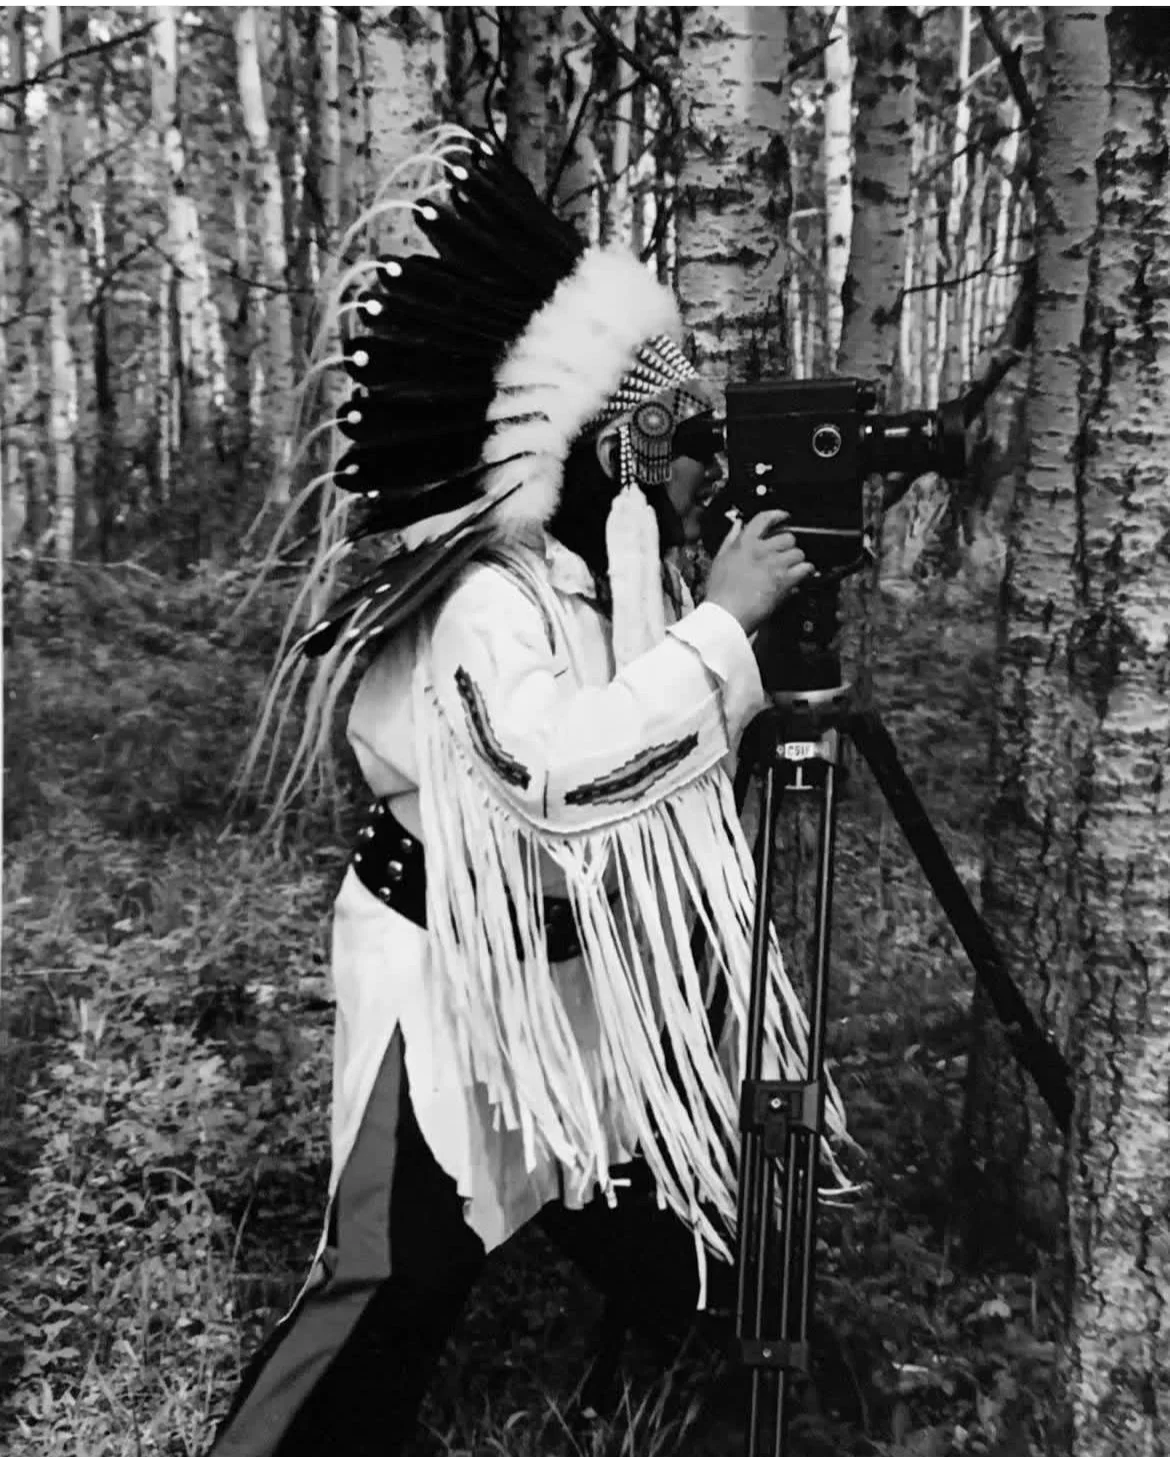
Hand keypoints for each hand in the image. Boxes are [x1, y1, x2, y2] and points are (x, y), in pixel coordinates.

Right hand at [704, 511, 815, 636]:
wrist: (727, 614)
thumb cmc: (720, 592)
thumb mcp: (719, 559)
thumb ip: (731, 539)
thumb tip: (738, 524)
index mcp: (744, 543)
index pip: (764, 519)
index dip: (778, 515)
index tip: (785, 517)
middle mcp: (761, 550)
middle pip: (787, 537)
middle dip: (788, 545)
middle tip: (784, 555)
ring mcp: (775, 565)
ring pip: (798, 553)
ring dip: (797, 560)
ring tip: (791, 568)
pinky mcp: (785, 580)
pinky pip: (805, 569)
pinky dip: (806, 572)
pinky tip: (801, 576)